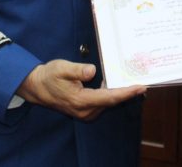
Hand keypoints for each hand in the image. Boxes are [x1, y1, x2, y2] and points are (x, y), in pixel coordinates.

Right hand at [17, 59, 145, 120]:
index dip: (126, 93)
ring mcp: (85, 112)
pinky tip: (119, 85)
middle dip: (128, 93)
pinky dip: (112, 94)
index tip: (141, 87)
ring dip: (121, 93)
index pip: (109, 98)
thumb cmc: (49, 75)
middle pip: (112, 102)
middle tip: (144, 81)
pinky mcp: (85, 110)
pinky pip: (103, 103)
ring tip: (135, 82)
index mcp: (81, 101)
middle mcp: (85, 110)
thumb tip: (92, 71)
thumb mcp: (61, 68)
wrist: (36, 87)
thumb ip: (77, 70)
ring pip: (108, 103)